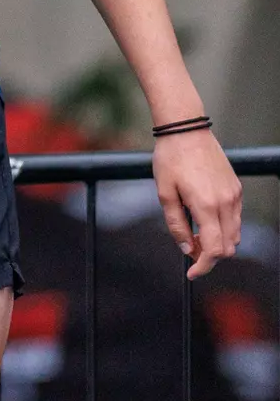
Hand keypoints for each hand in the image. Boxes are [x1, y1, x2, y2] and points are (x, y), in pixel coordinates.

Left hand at [153, 129, 241, 278]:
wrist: (185, 128)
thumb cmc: (170, 157)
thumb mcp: (164, 192)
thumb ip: (175, 223)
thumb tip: (185, 248)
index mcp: (206, 205)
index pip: (213, 250)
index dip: (202, 266)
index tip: (191, 272)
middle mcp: (225, 202)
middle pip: (227, 247)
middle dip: (209, 256)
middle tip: (189, 249)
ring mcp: (234, 194)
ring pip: (234, 234)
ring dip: (217, 242)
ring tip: (194, 232)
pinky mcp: (236, 187)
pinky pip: (235, 218)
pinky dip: (223, 227)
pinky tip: (204, 218)